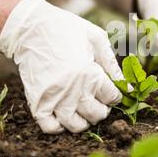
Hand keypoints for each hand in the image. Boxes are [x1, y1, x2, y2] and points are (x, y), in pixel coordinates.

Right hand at [0, 0, 122, 133]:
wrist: (30, 29)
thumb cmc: (67, 30)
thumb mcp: (96, 39)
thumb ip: (112, 64)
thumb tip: (127, 86)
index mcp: (89, 73)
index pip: (112, 97)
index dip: (116, 95)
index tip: (112, 91)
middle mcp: (73, 90)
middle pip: (97, 114)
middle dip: (103, 109)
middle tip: (99, 100)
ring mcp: (54, 98)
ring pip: (76, 125)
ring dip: (84, 121)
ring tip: (83, 109)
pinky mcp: (37, 102)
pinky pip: (50, 127)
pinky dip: (59, 127)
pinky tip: (64, 115)